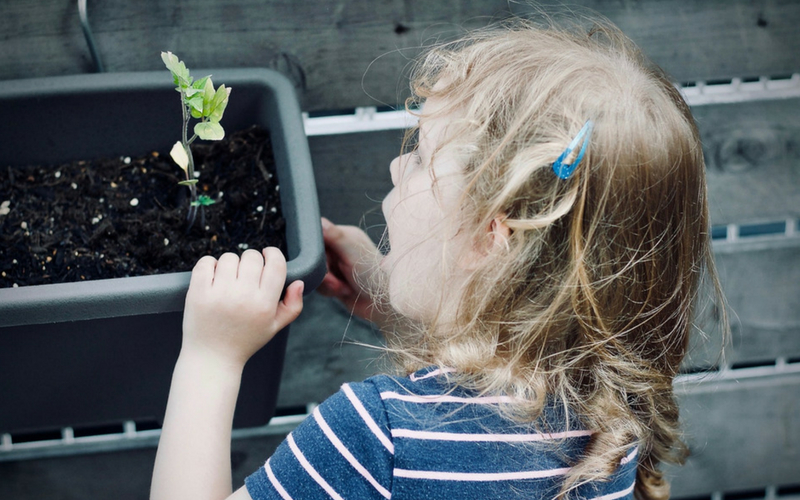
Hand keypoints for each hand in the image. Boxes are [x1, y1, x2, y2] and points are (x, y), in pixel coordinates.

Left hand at [181, 247, 303, 367]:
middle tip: (245, 273)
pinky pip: (205, 262)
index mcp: (264, 304)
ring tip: (228, 279)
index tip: (267, 255)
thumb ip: (293, 305)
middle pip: (252, 257)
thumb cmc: (245, 340)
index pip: (276, 264)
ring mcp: (219, 294)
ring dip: (230, 264)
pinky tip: (213, 276)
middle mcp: (243, 297)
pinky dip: (209, 264)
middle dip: (251, 261)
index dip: (273, 253)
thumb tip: (299, 283)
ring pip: (229, 258)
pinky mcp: (198, 293)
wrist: (212, 358)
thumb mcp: (274, 327)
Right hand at [317, 217, 387, 325]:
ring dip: (328, 283)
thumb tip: (318, 220)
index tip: (325, 261)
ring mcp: (336, 266)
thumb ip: (334, 236)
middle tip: (337, 281)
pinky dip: (329, 290)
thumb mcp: (352, 252)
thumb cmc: (374, 275)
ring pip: (315, 272)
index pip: (318, 235)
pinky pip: (319, 284)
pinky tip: (343, 292)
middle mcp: (339, 249)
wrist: (382, 303)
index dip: (316, 250)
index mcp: (344, 236)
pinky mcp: (334, 281)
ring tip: (344, 287)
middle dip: (324, 272)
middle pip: (314, 257)